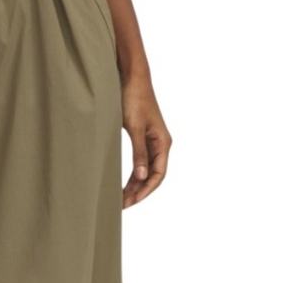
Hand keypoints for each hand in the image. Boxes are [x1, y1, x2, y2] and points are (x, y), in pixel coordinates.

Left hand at [121, 77, 171, 207]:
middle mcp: (160, 144)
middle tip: (122, 205)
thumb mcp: (135, 127)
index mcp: (162, 142)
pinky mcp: (142, 138)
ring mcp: (151, 142)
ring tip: (120, 199)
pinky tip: (123, 184)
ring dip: (134, 185)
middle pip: (152, 176)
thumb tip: (141, 177)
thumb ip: (139, 153)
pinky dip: (132, 175)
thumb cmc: (134, 98)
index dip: (146, 190)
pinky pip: (140, 163)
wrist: (131, 77)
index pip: (158, 174)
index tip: (132, 201)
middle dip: (139, 191)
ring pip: (145, 171)